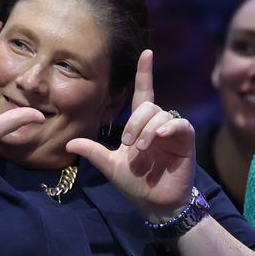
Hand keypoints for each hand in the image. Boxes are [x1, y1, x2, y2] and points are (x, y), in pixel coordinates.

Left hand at [66, 50, 195, 219]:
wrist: (155, 202)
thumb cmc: (135, 183)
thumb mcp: (110, 165)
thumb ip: (93, 152)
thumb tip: (68, 143)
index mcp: (141, 125)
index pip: (143, 93)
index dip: (145, 73)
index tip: (147, 53)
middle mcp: (157, 124)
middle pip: (148, 106)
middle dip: (135, 122)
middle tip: (128, 143)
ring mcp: (172, 131)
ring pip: (161, 114)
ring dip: (147, 130)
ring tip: (141, 149)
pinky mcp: (186, 140)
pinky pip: (179, 124)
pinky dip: (168, 127)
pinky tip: (159, 137)